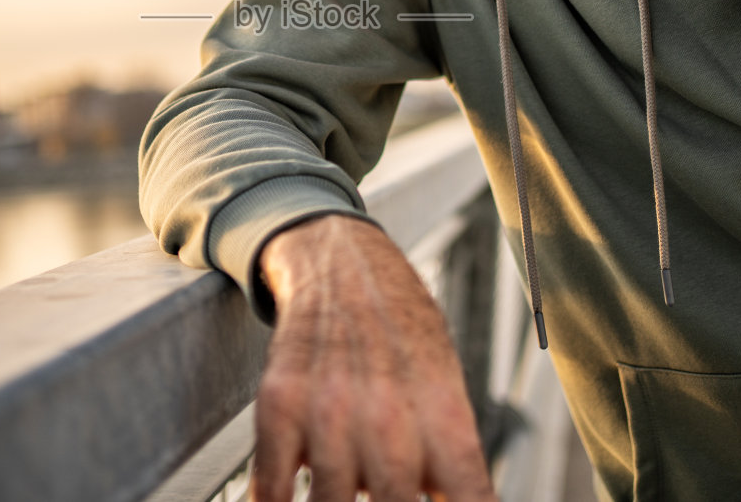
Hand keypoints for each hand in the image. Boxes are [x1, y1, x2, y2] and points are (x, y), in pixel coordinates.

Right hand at [251, 214, 496, 501]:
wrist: (342, 263)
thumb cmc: (402, 332)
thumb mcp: (444, 384)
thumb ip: (450, 455)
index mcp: (443, 413)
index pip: (469, 496)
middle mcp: (389, 417)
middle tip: (389, 496)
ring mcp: (330, 412)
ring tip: (343, 492)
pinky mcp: (280, 406)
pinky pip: (271, 486)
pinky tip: (289, 500)